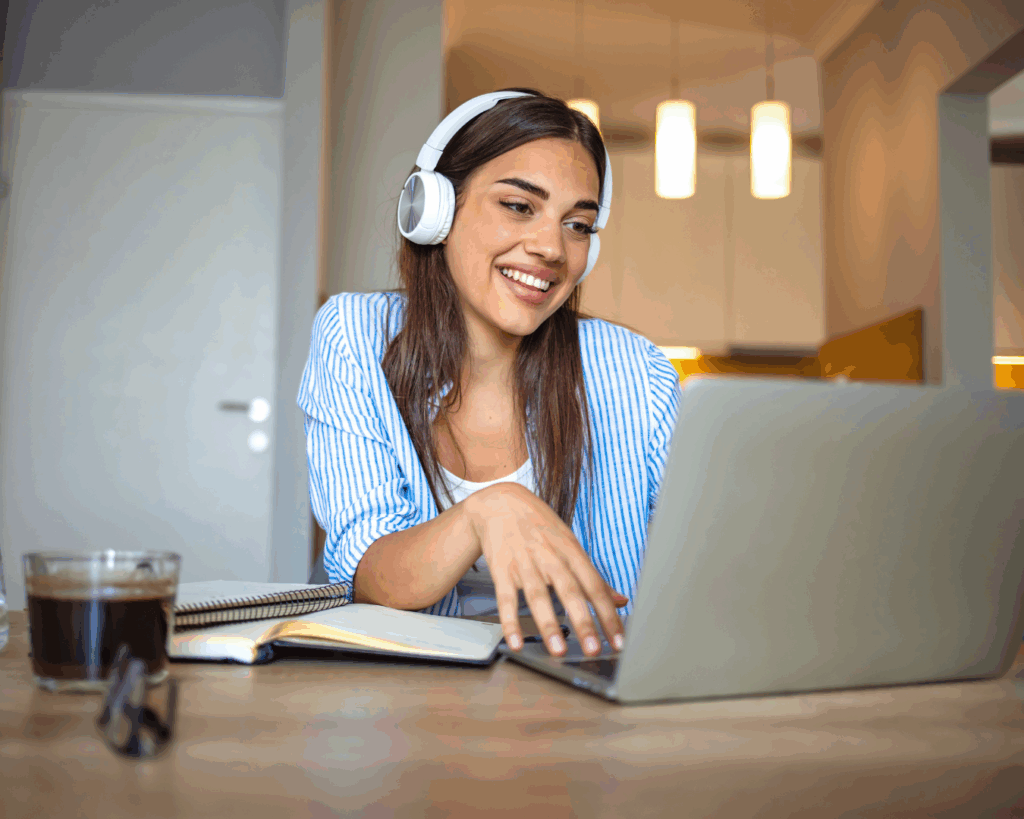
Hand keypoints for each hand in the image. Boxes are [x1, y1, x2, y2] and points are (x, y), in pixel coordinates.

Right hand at [463, 482, 626, 656]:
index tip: (619, 641)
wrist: (500, 502)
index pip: (595, 586)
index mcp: (571, 551)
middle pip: (570, 591)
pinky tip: (516, 642)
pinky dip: (510, 621)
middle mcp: (550, 557)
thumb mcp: (570, 544)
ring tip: (558, 650)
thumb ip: (593, 576)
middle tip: (594, 649)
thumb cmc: (540, 525)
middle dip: (583, 622)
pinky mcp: (501, 569)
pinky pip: (506, 598)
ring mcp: (525, 563)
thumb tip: (621, 600)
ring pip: (538, 595)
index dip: (608, 614)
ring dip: (549, 624)